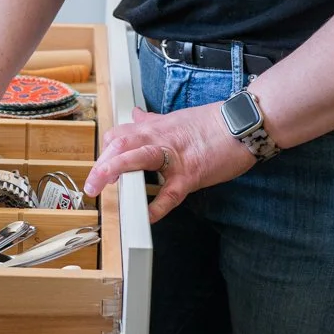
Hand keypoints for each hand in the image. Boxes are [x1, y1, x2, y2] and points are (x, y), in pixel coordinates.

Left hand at [83, 102, 254, 222]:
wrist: (243, 123)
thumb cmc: (212, 123)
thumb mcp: (176, 118)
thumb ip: (153, 121)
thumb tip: (135, 115)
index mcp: (155, 127)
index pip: (119, 135)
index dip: (105, 151)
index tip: (99, 166)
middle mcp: (159, 138)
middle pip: (120, 143)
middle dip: (100, 163)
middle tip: (91, 186)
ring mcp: (174, 156)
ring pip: (138, 157)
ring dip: (115, 170)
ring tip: (101, 188)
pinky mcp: (191, 174)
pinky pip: (170, 192)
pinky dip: (157, 206)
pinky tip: (148, 217)